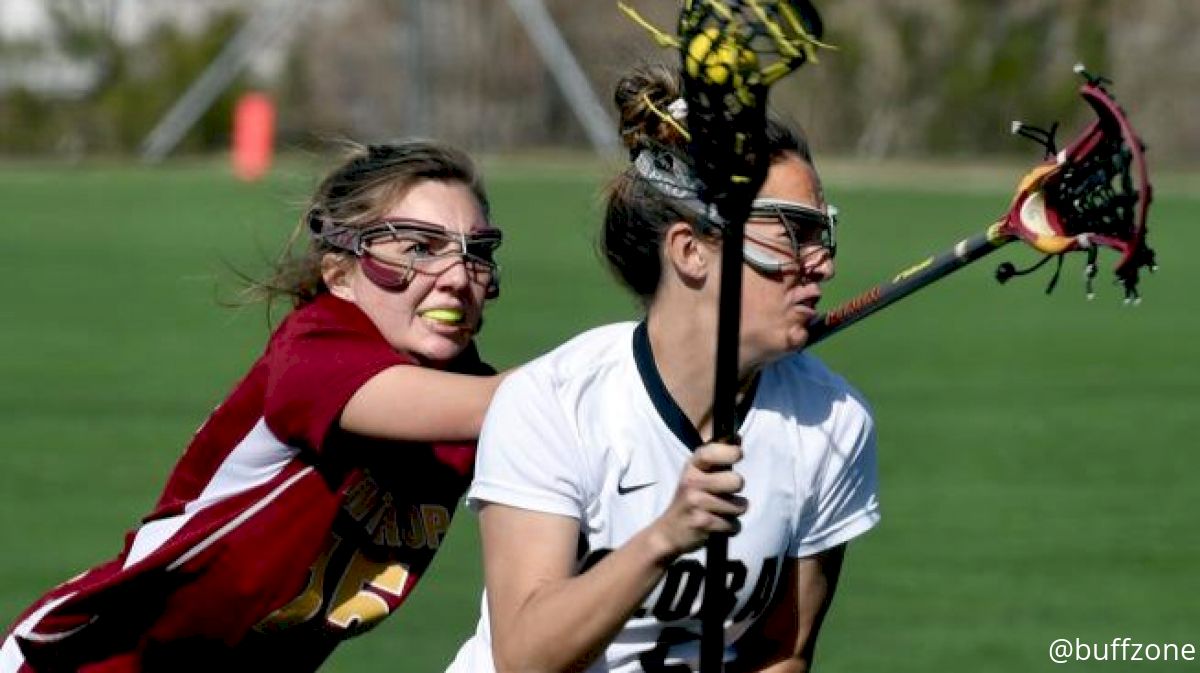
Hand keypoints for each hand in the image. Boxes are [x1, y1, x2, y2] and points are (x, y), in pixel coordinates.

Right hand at [649, 441, 746, 556]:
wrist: (668, 531)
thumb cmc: (691, 499)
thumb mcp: (698, 475)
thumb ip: (718, 458)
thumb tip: (738, 436)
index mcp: (692, 466)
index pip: (712, 451)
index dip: (730, 452)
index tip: (738, 455)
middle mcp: (692, 481)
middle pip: (736, 481)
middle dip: (737, 490)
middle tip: (724, 494)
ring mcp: (696, 502)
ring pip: (739, 506)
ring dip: (734, 512)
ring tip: (717, 512)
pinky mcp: (702, 523)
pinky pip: (734, 525)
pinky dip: (730, 528)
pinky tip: (715, 526)